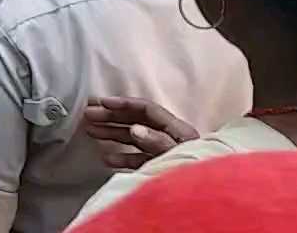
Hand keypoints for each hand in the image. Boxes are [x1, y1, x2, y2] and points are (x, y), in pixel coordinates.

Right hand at [83, 96, 200, 169]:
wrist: (207, 194)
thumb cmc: (196, 169)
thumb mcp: (177, 153)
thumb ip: (157, 141)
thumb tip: (134, 128)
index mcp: (176, 129)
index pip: (146, 109)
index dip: (124, 104)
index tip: (103, 102)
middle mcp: (169, 137)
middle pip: (136, 120)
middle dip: (111, 116)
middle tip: (89, 113)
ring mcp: (163, 152)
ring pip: (133, 138)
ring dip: (112, 133)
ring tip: (90, 130)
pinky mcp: (159, 167)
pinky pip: (137, 159)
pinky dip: (121, 157)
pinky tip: (106, 157)